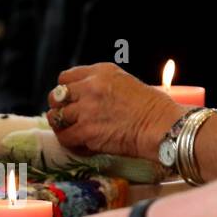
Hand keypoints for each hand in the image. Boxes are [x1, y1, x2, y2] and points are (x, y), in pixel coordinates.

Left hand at [47, 63, 185, 159]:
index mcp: (100, 72)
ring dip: (63, 127)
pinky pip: (65, 138)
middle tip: (68, 119)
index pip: (65, 77)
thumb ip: (101, 86)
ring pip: (56, 118)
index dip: (64, 91)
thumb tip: (82, 99)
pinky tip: (82, 145)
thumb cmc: (152, 108)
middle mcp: (90, 87)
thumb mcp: (124, 83)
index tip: (69, 101)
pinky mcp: (87, 130)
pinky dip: (71, 143)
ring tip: (74, 133)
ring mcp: (86, 109)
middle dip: (59, 108)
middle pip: (56, 96)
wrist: (161, 126)